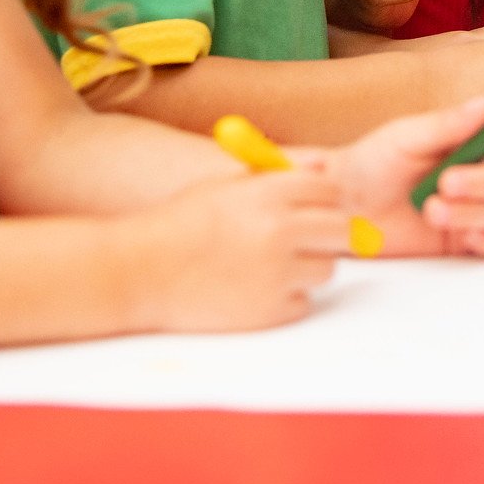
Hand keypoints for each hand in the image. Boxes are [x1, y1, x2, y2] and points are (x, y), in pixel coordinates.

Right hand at [121, 171, 339, 331]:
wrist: (140, 272)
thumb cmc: (181, 223)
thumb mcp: (227, 186)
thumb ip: (278, 178)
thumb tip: (325, 172)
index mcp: (270, 193)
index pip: (330, 191)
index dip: (324, 200)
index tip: (317, 209)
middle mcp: (281, 230)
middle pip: (343, 230)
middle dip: (331, 234)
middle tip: (312, 240)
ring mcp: (278, 273)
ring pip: (327, 269)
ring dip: (307, 267)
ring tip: (268, 266)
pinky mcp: (270, 311)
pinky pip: (302, 302)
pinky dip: (286, 299)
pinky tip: (253, 290)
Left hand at [333, 95, 483, 257]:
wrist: (343, 207)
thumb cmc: (370, 165)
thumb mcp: (406, 137)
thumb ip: (448, 124)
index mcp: (469, 143)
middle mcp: (478, 175)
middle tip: (446, 182)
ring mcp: (474, 209)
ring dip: (473, 211)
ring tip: (432, 209)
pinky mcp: (466, 241)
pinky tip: (464, 235)